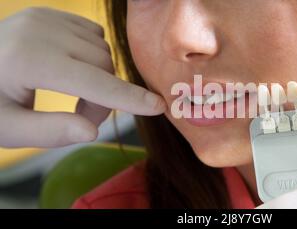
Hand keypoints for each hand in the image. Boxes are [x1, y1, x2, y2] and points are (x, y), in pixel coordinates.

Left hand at [0, 7, 165, 147]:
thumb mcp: (7, 129)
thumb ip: (50, 132)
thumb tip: (91, 132)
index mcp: (29, 61)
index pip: (93, 83)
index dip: (128, 98)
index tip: (159, 106)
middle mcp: (40, 31)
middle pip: (103, 67)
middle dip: (103, 96)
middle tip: (82, 117)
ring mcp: (45, 17)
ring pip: (102, 51)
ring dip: (100, 77)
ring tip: (75, 93)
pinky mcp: (49, 13)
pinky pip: (93, 35)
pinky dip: (93, 56)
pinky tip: (73, 68)